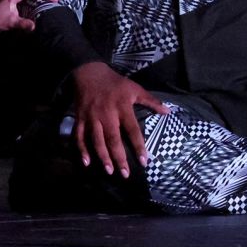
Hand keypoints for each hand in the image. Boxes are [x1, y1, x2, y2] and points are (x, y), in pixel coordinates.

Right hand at [70, 61, 167, 178]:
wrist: (89, 72)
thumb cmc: (115, 83)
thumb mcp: (134, 88)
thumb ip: (151, 101)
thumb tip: (168, 112)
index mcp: (122, 107)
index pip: (132, 130)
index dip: (138, 146)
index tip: (143, 161)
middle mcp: (107, 114)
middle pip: (113, 139)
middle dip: (119, 158)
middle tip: (125, 174)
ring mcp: (92, 117)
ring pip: (96, 140)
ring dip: (103, 157)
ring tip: (110, 171)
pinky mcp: (80, 118)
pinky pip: (79, 136)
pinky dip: (81, 149)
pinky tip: (86, 162)